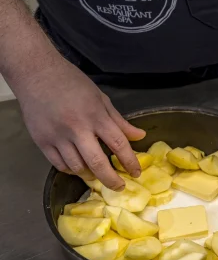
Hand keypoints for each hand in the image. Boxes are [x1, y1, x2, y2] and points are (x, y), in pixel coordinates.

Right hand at [17, 58, 144, 189]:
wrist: (37, 73)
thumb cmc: (72, 83)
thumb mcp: (101, 98)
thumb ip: (119, 121)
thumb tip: (140, 136)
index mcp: (95, 115)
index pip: (118, 144)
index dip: (129, 161)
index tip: (136, 172)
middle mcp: (77, 128)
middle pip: (97, 162)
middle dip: (111, 179)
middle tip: (119, 186)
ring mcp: (57, 136)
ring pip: (77, 167)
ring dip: (90, 175)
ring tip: (99, 176)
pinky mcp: (42, 141)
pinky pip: (59, 164)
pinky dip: (71, 170)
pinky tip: (79, 167)